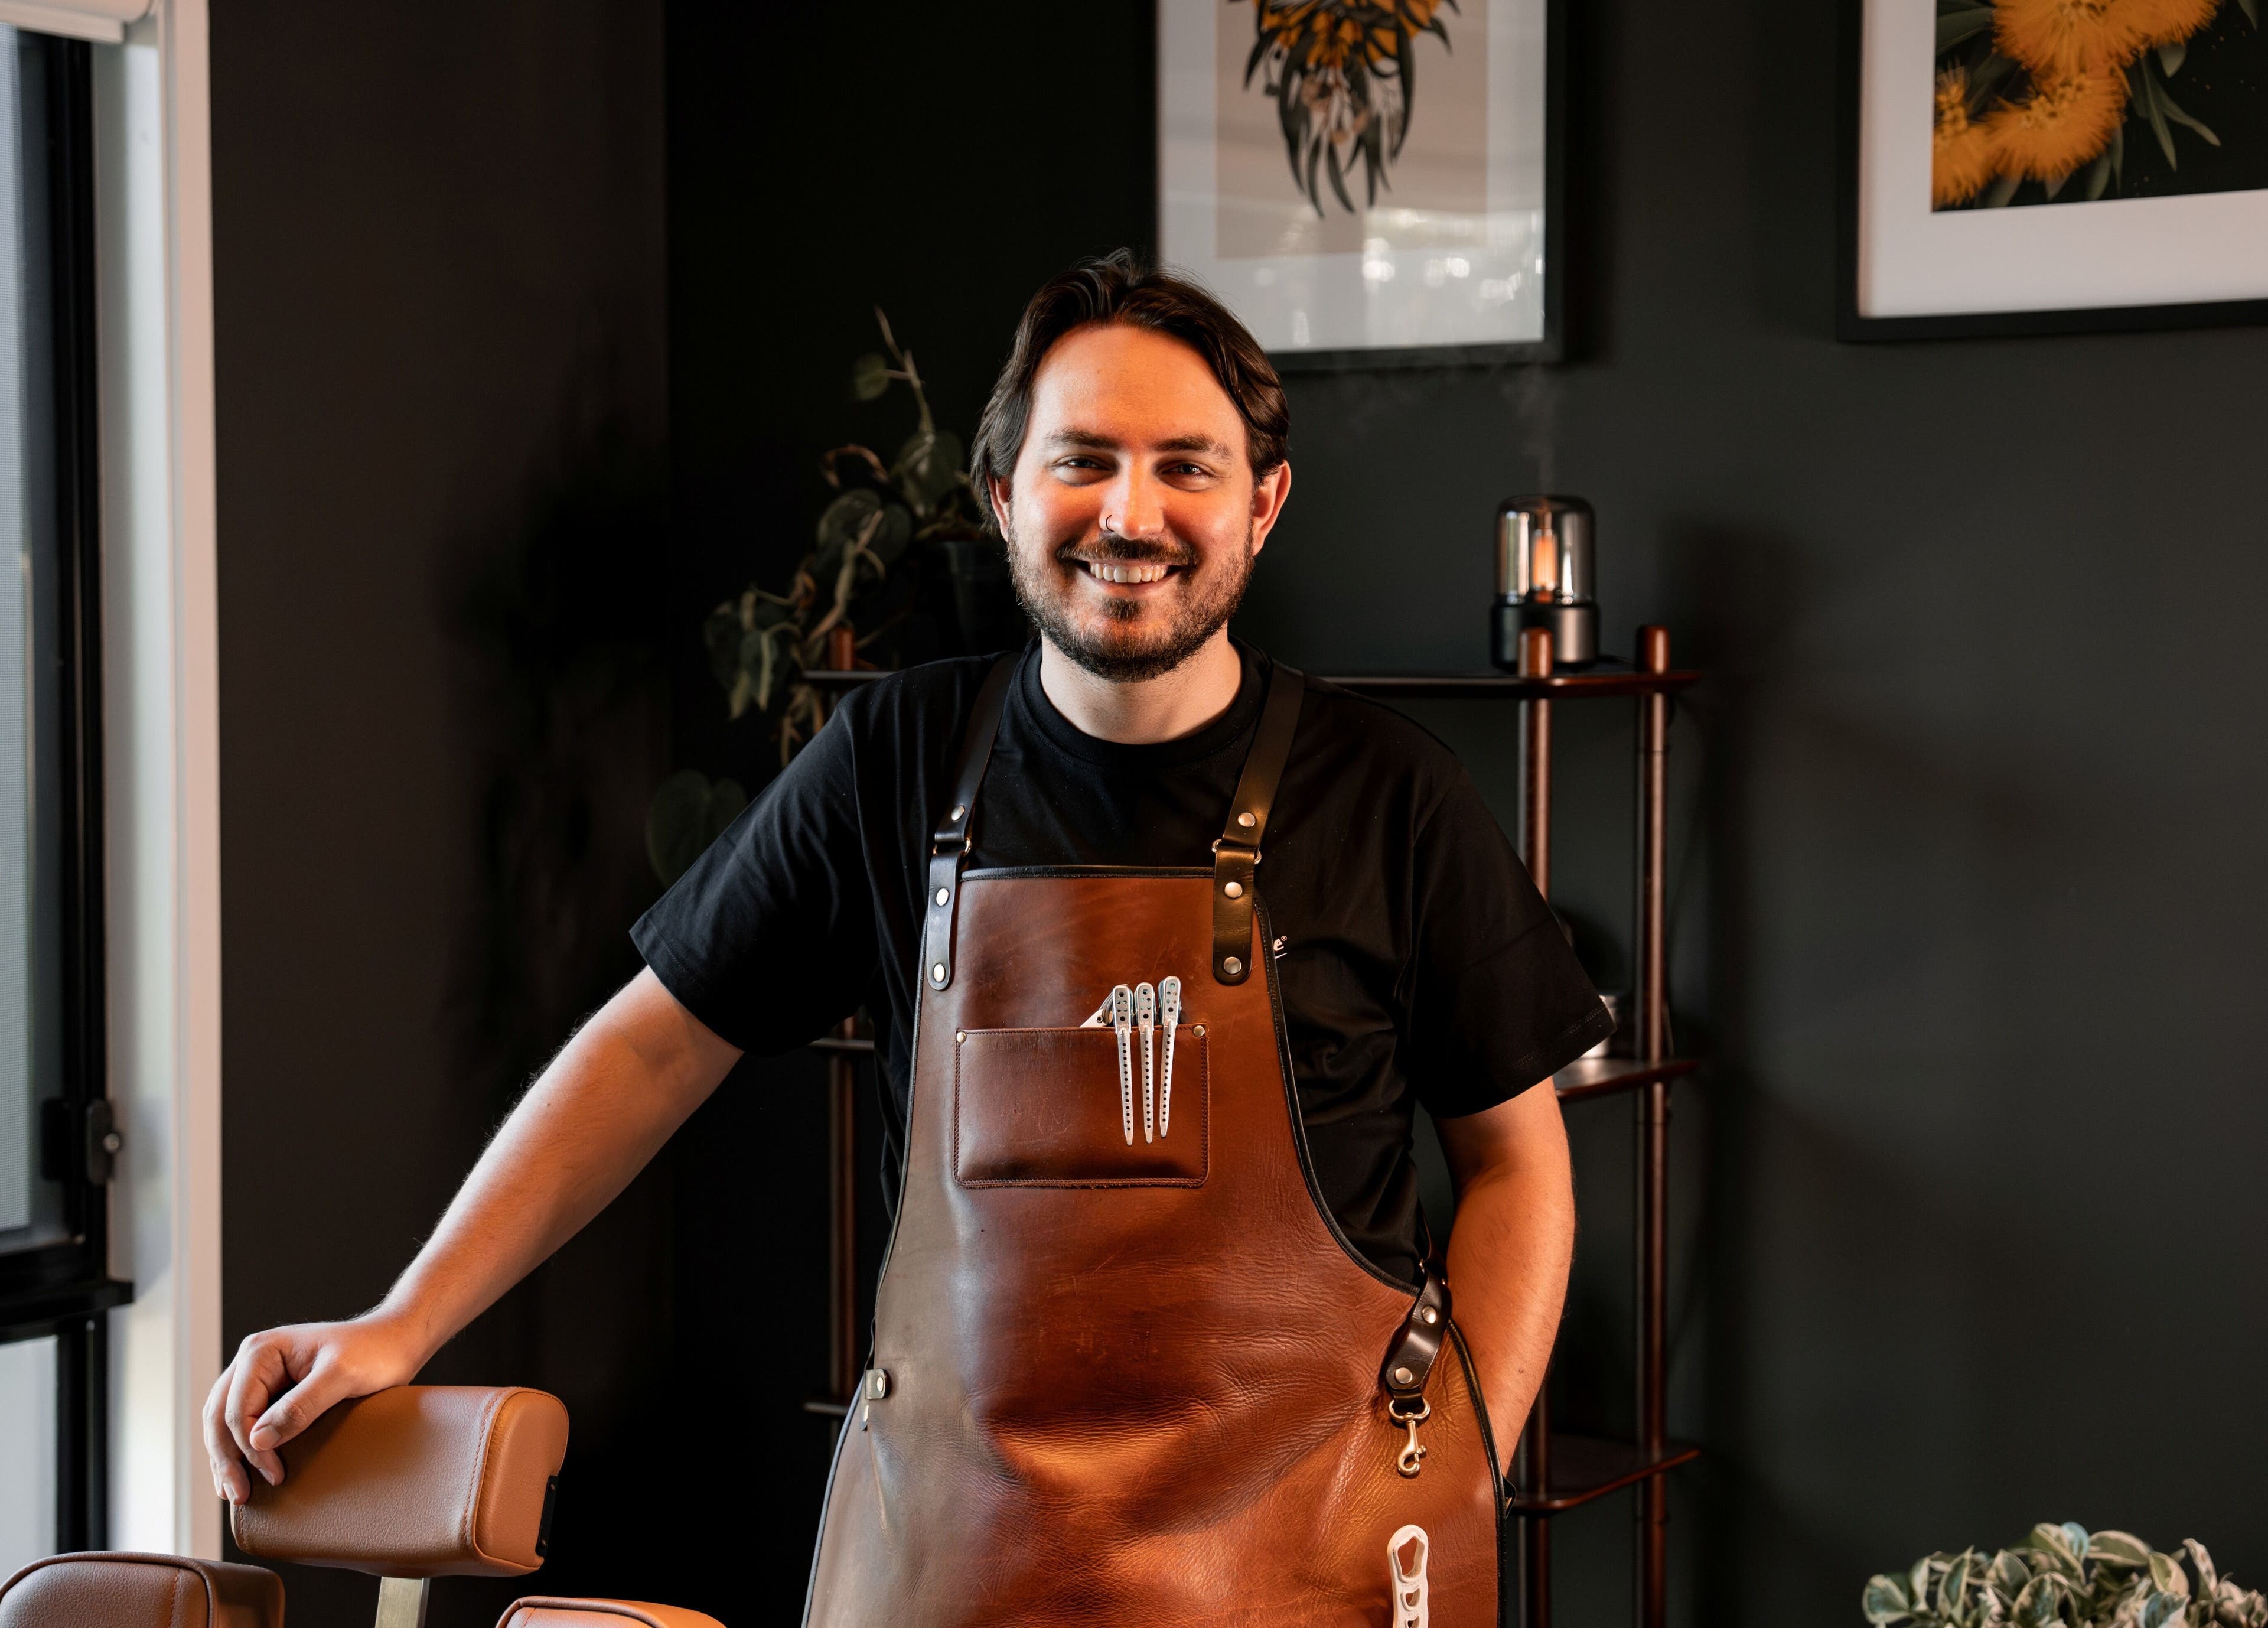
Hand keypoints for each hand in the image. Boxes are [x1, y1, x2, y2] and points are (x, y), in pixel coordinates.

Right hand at [202, 1313, 424, 1503]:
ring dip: (225, 1459)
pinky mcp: (270, 1392)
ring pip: (222, 1423)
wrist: (394, 1343)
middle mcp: (252, 1362)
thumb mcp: (342, 1376)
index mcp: (262, 1351)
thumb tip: (257, 1441)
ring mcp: (258, 1377)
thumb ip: (301, 1406)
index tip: (275, 1475)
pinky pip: (240, 1424)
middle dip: (226, 1459)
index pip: (238, 1408)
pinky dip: (236, 1450)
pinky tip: (238, 1474)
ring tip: (234, 1494)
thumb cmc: (374, 1353)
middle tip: (240, 1496)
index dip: (250, 1448)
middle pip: (219, 1417)